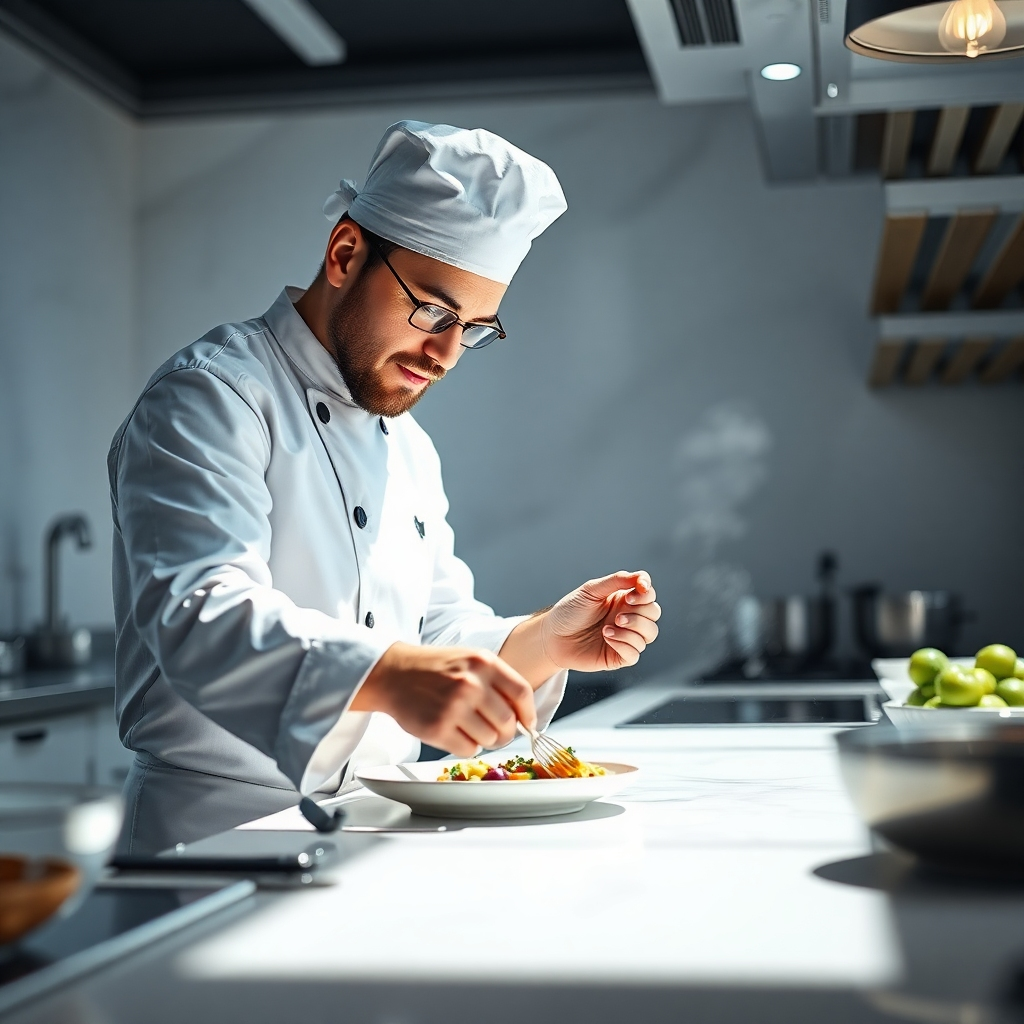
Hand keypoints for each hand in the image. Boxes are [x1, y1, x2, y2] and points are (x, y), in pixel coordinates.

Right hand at [351, 642, 535, 756]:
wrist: (394, 673)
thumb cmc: (436, 668)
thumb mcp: (471, 659)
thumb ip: (498, 681)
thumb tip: (523, 715)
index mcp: (484, 663)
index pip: (522, 693)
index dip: (529, 713)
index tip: (527, 723)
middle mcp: (471, 683)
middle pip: (508, 722)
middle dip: (506, 732)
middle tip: (496, 732)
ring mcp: (453, 706)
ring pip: (490, 740)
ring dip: (484, 740)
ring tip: (469, 727)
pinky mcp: (437, 728)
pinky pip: (469, 750)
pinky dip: (466, 747)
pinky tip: (455, 733)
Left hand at [540, 571, 659, 672]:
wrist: (552, 637)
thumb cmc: (569, 612)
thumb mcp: (591, 590)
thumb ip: (616, 581)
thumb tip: (640, 577)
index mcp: (623, 599)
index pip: (648, 593)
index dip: (647, 591)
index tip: (639, 588)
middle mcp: (628, 617)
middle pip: (654, 613)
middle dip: (640, 613)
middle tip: (618, 615)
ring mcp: (625, 637)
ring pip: (650, 633)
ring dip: (632, 628)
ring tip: (607, 627)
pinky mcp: (619, 656)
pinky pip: (636, 653)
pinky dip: (624, 644)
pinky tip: (606, 637)